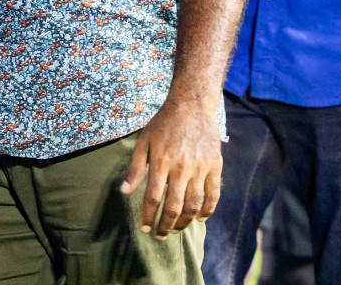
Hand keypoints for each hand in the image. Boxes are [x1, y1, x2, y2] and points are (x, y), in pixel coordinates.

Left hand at [122, 97, 221, 239]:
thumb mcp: (143, 142)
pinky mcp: (215, 166)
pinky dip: (207, 210)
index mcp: (161, 162)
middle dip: (166, 225)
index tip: (144, 228)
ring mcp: (201, 168)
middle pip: (175, 206)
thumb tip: (124, 192)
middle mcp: (182, 168)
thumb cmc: (163, 124)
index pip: (153, 197)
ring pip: (194, 205)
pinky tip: (200, 218)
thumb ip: (135, 168)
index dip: (148, 216)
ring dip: (185, 222)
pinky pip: (213, 194)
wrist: (192, 105)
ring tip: (176, 229)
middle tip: (160, 235)